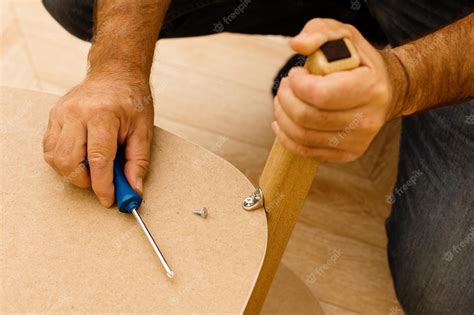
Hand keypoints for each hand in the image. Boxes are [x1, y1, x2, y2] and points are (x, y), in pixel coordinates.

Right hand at [43, 74, 153, 206]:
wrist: (116, 73)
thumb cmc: (133, 101)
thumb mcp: (144, 131)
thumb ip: (138, 162)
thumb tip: (133, 190)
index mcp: (103, 115)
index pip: (98, 160)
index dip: (103, 185)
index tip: (109, 200)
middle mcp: (77, 113)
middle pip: (70, 161)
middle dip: (85, 181)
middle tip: (102, 181)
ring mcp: (61, 113)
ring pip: (55, 158)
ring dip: (72, 172)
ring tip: (93, 167)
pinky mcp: (54, 115)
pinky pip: (50, 147)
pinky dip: (64, 160)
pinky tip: (81, 156)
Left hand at [273, 18, 403, 161]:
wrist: (387, 90)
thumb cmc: (359, 62)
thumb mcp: (344, 35)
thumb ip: (319, 32)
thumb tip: (297, 45)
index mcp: (370, 88)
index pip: (321, 95)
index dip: (297, 84)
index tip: (295, 74)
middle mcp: (367, 119)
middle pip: (307, 117)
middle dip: (284, 99)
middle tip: (283, 87)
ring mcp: (357, 141)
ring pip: (303, 136)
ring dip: (282, 117)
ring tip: (281, 102)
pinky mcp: (347, 154)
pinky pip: (307, 151)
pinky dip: (287, 137)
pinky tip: (282, 123)